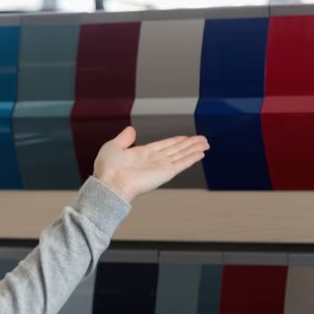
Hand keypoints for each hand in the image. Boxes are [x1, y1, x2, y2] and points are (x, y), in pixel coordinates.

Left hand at [92, 127, 208, 202]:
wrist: (109, 184)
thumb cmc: (107, 170)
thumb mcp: (113, 146)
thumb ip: (124, 138)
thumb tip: (130, 129)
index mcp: (141, 154)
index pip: (163, 145)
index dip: (176, 141)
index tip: (186, 138)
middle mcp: (153, 161)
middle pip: (176, 149)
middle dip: (189, 144)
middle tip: (202, 139)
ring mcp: (160, 166)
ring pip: (181, 155)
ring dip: (194, 149)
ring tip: (205, 144)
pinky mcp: (165, 173)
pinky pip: (181, 163)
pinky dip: (192, 158)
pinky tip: (201, 154)